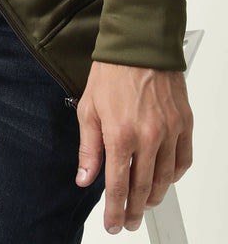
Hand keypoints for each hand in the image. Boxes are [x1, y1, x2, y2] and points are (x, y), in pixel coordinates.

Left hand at [76, 61, 192, 233]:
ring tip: (144, 204)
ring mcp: (169, 132)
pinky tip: (163, 179)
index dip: (115, 211)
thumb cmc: (111, 72)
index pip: (118, 186)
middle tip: (129, 222)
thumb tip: (84, 178)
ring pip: (165, 179)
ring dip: (154, 197)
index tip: (113, 224)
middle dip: (134, 211)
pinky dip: (173, 176)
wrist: (139, 46)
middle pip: (143, 188)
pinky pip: (183, 161)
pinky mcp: (184, 124)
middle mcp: (148, 137)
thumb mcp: (88, 109)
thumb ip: (88, 149)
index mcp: (120, 134)